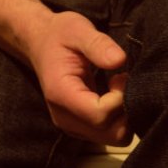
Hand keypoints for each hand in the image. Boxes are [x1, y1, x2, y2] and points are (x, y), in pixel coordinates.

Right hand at [25, 10, 129, 145]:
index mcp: (61, 94)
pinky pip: (108, 133)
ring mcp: (71, 126)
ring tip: (117, 86)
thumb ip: (98, 44)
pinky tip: (113, 94)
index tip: (121, 75)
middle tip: (122, 81)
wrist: (40, 43)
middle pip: (110, 133)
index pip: (100, 115)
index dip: (120, 98)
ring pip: (113, 137)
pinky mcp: (80, 127)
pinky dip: (119, 118)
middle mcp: (64, 118)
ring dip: (125, 115)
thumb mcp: (78, 30)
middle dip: (126, 110)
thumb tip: (120, 60)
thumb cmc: (60, 34)